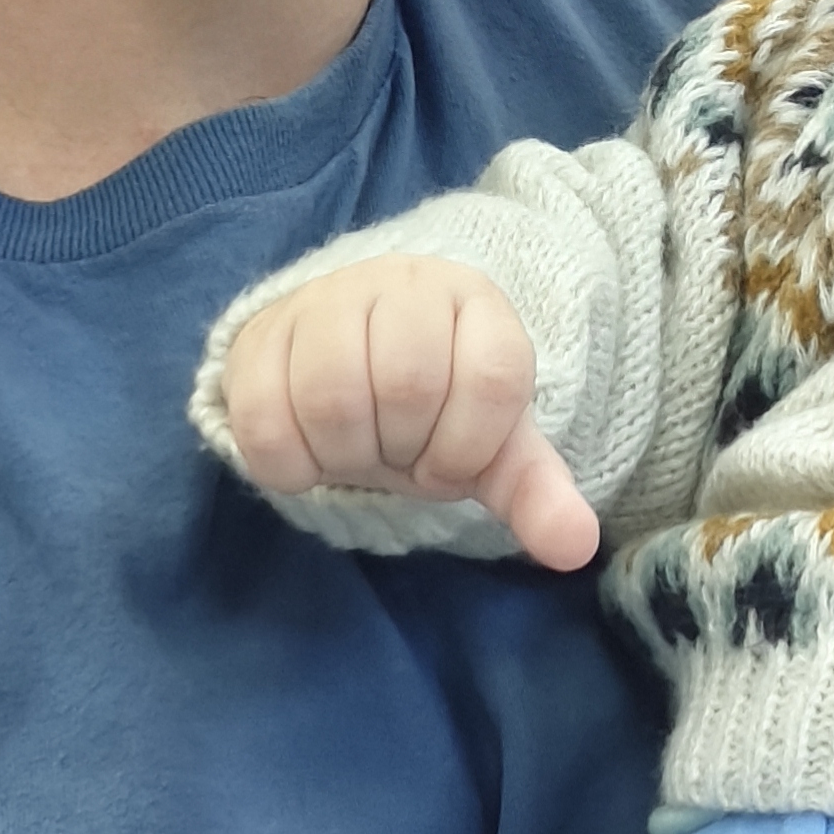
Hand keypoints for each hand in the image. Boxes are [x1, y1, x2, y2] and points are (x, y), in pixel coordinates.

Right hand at [222, 259, 598, 568]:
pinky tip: (307, 453)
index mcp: (476, 305)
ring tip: (353, 446)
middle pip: (408, 386)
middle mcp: (404, 285)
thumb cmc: (429, 413)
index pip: (493, 378)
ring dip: (346, 453)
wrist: (345, 368)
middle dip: (403, 448)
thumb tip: (575, 549)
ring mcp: (326, 300)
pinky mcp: (259, 334)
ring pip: (332, 396)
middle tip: (394, 449)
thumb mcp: (490, 450)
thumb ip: (535, 494)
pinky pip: (264, 417)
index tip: (447, 458)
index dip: (468, 445)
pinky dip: (290, 463)